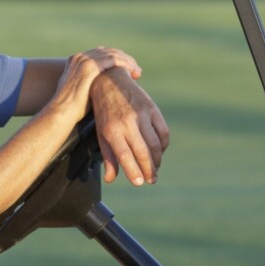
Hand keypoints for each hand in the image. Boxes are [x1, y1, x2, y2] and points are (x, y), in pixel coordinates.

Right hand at [48, 46, 140, 120]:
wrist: (62, 113)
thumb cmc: (72, 108)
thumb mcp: (80, 89)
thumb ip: (90, 81)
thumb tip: (103, 84)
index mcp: (76, 60)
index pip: (102, 53)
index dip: (117, 60)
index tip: (129, 70)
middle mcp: (79, 57)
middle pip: (109, 51)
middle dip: (125, 59)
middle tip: (136, 70)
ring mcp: (84, 60)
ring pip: (113, 54)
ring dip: (128, 62)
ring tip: (138, 72)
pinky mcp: (90, 67)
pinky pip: (113, 60)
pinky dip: (126, 64)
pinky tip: (133, 73)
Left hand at [89, 66, 170, 184]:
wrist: (110, 82)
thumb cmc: (104, 114)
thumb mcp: (101, 134)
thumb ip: (108, 156)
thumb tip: (112, 179)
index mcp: (111, 130)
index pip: (125, 155)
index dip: (133, 170)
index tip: (139, 183)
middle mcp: (127, 122)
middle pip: (143, 151)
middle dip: (149, 169)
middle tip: (151, 180)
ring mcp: (142, 115)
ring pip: (155, 143)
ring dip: (157, 159)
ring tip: (155, 169)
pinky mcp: (152, 108)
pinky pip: (163, 132)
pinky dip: (163, 145)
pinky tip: (159, 152)